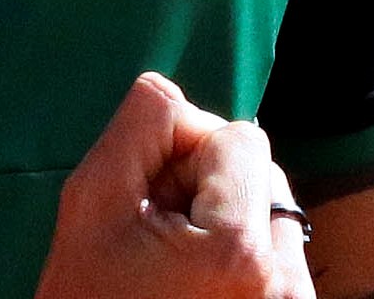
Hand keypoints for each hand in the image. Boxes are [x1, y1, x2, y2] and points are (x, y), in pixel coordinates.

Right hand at [33, 72, 316, 298]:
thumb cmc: (88, 297)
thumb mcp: (90, 204)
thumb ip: (140, 127)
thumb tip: (177, 94)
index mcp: (238, 247)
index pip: (239, 137)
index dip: (184, 156)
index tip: (150, 205)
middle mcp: (284, 280)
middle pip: (263, 173)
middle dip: (210, 189)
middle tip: (157, 237)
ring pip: (272, 214)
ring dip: (229, 224)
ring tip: (176, 266)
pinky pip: (279, 257)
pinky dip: (243, 261)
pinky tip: (197, 288)